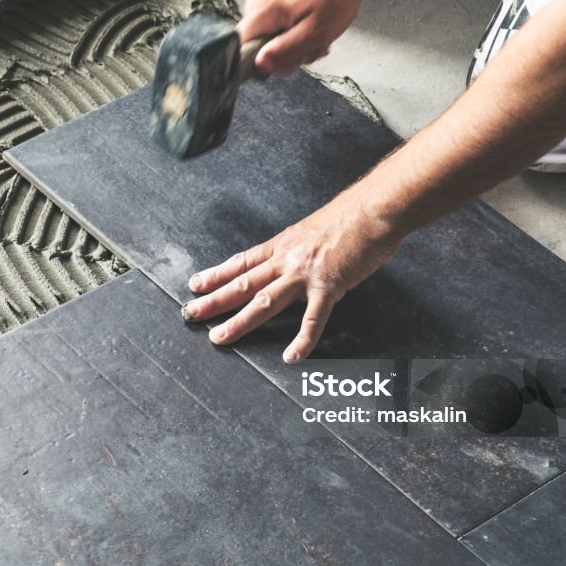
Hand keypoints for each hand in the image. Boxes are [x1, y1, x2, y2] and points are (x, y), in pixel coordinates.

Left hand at [182, 192, 401, 362]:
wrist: (375, 208)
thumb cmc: (351, 216)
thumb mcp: (313, 230)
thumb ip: (299, 249)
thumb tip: (293, 262)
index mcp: (283, 245)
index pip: (241, 262)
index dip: (216, 274)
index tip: (195, 285)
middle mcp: (287, 259)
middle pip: (242, 283)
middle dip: (214, 300)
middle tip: (190, 314)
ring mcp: (305, 274)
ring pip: (263, 301)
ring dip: (239, 321)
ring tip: (219, 337)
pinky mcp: (329, 286)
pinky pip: (312, 319)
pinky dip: (302, 340)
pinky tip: (291, 357)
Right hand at [238, 0, 364, 75]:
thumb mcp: (313, 33)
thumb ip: (285, 51)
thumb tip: (261, 65)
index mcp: (263, 13)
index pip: (241, 50)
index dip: (262, 63)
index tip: (284, 61)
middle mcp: (256, 8)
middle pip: (256, 51)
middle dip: (284, 57)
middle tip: (306, 50)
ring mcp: (262, 8)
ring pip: (267, 46)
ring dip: (292, 50)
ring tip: (311, 40)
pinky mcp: (270, 10)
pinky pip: (274, 35)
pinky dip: (293, 40)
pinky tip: (308, 35)